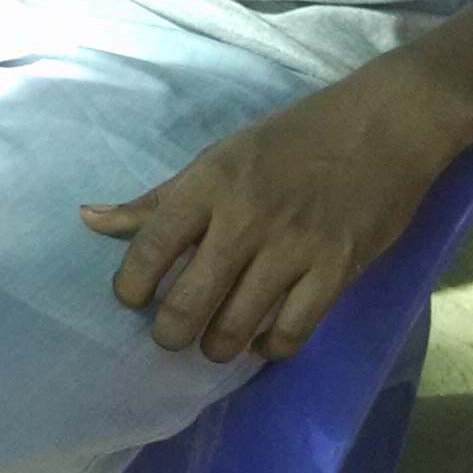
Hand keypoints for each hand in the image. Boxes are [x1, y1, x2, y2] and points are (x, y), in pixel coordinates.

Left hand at [83, 73, 472, 360]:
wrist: (384, 125)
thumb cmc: (292, 139)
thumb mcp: (218, 157)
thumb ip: (158, 200)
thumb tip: (88, 220)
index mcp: (209, 185)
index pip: (149, 248)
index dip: (130, 286)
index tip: (131, 300)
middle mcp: (245, 219)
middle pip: (189, 301)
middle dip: (171, 332)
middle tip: (171, 336)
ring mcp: (294, 247)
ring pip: (237, 324)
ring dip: (217, 346)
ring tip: (213, 344)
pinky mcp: (338, 269)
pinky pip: (292, 330)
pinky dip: (270, 347)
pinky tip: (261, 342)